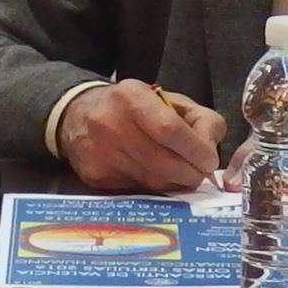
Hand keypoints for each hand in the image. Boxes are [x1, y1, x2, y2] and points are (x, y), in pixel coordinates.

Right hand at [59, 79, 223, 191]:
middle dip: (190, 173)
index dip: (195, 149)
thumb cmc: (133, 108)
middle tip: (199, 173)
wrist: (77, 116)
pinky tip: (152, 175)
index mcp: (131, 97)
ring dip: (174, 183)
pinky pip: (135, 190)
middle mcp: (110, 124)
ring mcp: (99, 152)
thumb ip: (201, 120)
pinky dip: (152, 187)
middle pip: (163, 162)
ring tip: (179, 174)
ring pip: (152, 181)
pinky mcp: (94, 175)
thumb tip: (210, 148)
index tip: (208, 160)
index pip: (170, 129)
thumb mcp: (169, 101)